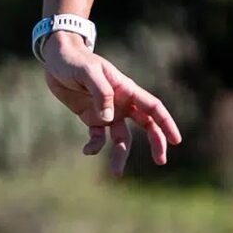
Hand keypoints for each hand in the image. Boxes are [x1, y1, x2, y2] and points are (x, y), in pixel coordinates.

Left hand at [40, 35, 180, 174]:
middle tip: (160, 161)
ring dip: (120, 154)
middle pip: (146, 126)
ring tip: (116, 172)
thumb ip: (101, 93)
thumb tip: (109, 118)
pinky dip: (95, 146)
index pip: (153, 108)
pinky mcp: (90, 118)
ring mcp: (107, 112)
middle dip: (155, 143)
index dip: (166, 123)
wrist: (56, 59)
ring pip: (121, 137)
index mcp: (127, 89)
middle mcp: (122, 103)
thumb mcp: (88, 72)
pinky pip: (97, 136)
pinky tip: (88, 151)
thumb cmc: (75, 61)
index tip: (176, 140)